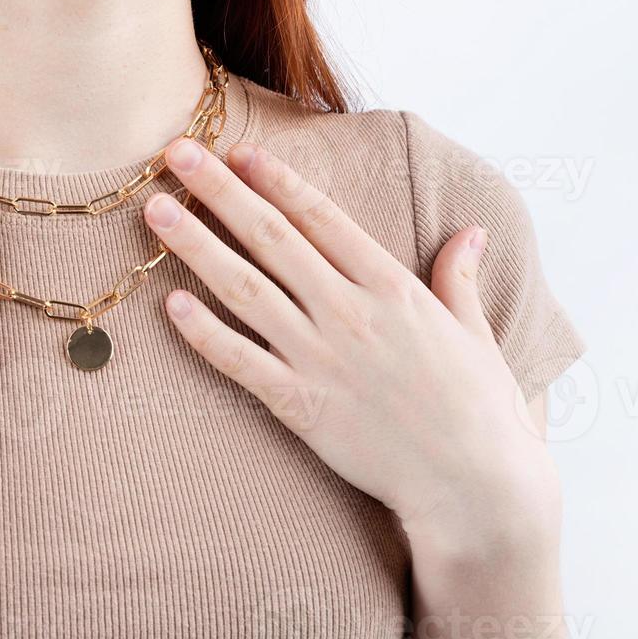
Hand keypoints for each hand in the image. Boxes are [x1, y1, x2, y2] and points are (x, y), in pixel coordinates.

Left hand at [143, 137, 558, 552]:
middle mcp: (350, 313)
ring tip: (156, 211)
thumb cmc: (481, 411)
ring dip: (195, 245)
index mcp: (392, 288)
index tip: (239, 151)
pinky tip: (169, 303)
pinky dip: (203, 333)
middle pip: (271, 239)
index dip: (276, 180)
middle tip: (176, 153)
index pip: (322, 219)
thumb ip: (459, 279)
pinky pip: (241, 362)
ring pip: (244, 289)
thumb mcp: (477, 333)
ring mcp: (321, 359)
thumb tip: (470, 233)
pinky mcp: (301, 406)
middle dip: (220, 191)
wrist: (474, 487)